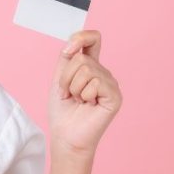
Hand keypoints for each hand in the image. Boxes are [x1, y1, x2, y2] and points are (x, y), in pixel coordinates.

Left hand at [47, 30, 122, 156]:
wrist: (65, 136)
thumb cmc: (62, 111)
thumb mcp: (59, 79)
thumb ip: (67, 58)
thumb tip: (74, 42)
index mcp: (91, 67)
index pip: (93, 39)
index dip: (81, 37)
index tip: (67, 50)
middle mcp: (103, 73)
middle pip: (81, 57)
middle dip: (66, 77)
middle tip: (69, 94)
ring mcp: (110, 84)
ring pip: (86, 69)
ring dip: (73, 87)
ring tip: (78, 100)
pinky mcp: (115, 96)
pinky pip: (95, 83)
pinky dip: (84, 95)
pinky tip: (88, 105)